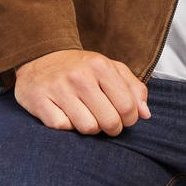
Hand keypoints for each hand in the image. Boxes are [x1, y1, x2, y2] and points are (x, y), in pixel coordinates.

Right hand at [13, 49, 150, 134]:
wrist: (40, 57)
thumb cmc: (80, 67)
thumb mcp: (110, 68)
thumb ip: (133, 88)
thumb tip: (145, 114)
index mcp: (100, 65)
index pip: (127, 107)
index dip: (129, 119)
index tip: (123, 117)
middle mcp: (80, 76)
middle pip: (109, 121)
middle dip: (112, 127)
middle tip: (106, 120)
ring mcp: (59, 89)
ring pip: (87, 128)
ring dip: (90, 127)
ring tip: (86, 115)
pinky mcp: (40, 101)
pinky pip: (63, 128)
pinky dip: (67, 126)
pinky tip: (66, 113)